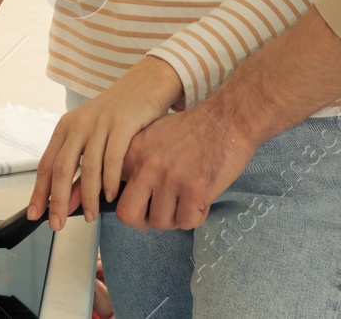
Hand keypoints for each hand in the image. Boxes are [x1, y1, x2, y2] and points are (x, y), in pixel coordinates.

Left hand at [27, 56, 183, 229]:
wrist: (145, 84)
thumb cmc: (118, 114)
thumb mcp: (93, 137)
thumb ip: (79, 168)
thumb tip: (65, 202)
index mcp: (66, 127)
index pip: (47, 164)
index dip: (39, 192)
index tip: (35, 214)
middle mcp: (79, 124)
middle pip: (61, 168)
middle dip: (57, 200)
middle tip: (57, 224)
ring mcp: (100, 123)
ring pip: (87, 168)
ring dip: (87, 197)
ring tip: (90, 216)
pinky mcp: (122, 124)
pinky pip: (112, 159)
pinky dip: (110, 182)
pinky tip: (111, 196)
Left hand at [114, 103, 257, 230]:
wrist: (228, 118)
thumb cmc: (195, 128)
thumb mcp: (153, 135)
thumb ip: (136, 160)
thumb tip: (124, 188)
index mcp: (133, 152)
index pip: (111, 189)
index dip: (125, 200)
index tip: (138, 203)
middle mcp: (146, 166)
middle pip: (128, 215)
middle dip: (144, 221)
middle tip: (160, 214)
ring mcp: (170, 179)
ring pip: (161, 222)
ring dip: (174, 218)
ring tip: (186, 202)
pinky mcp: (195, 190)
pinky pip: (187, 222)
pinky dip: (195, 217)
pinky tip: (202, 201)